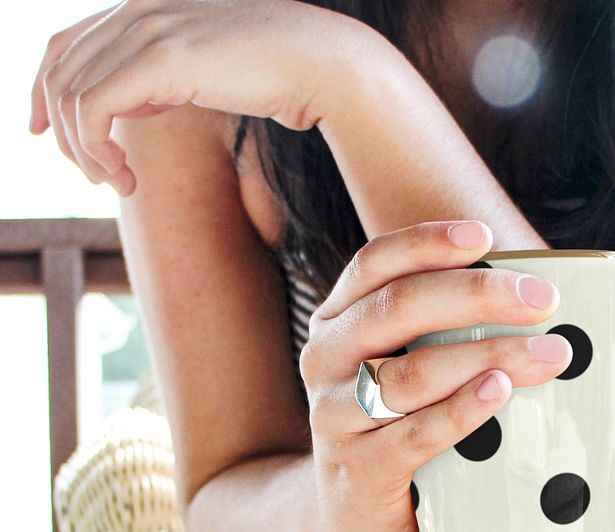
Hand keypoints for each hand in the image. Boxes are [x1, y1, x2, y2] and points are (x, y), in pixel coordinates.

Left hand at [28, 0, 361, 195]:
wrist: (326, 64)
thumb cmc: (282, 74)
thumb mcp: (211, 68)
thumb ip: (169, 74)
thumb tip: (141, 101)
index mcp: (147, 4)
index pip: (67, 43)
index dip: (43, 90)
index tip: (42, 132)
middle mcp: (138, 7)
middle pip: (59, 72)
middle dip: (64, 134)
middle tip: (98, 176)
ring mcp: (148, 27)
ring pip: (70, 95)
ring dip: (82, 151)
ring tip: (116, 184)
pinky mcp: (161, 59)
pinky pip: (93, 110)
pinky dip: (95, 151)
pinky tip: (125, 179)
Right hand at [300, 220, 572, 531]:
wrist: (347, 516)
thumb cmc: (398, 423)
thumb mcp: (405, 365)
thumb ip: (447, 327)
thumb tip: (541, 297)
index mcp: (338, 319)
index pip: (374, 264)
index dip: (427, 242)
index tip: (483, 237)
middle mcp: (327, 358)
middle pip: (397, 308)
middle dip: (476, 295)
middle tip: (542, 299)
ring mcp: (336, 416)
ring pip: (411, 372)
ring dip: (487, 355)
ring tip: (549, 354)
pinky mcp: (360, 469)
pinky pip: (415, 433)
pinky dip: (461, 410)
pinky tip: (500, 392)